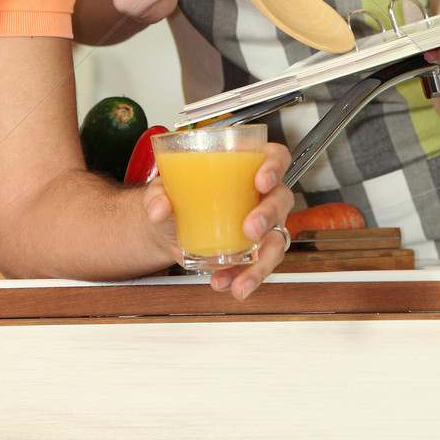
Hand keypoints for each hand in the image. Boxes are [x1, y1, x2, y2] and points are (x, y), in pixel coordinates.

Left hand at [143, 142, 294, 299]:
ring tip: (242, 278)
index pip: (275, 157)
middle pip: (281, 198)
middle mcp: (260, 196)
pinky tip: (223, 281)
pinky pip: (259, 265)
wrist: (170, 230)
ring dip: (263, 261)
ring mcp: (262, 226)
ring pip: (276, 240)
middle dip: (269, 215)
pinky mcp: (254, 252)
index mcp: (245, 168)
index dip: (275, 166)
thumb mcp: (164, 189)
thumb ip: (158, 194)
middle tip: (249, 228)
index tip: (261, 179)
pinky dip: (244, 277)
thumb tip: (160, 207)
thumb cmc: (177, 197)